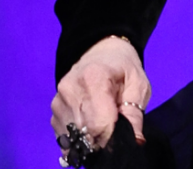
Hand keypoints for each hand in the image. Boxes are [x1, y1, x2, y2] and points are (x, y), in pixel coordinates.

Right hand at [52, 35, 150, 150]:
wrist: (101, 52)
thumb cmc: (123, 70)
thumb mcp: (139, 86)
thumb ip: (135, 115)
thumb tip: (135, 142)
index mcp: (93, 78)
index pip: (98, 125)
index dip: (113, 138)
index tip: (122, 137)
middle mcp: (70, 90)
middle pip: (85, 133)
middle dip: (102, 140)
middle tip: (114, 130)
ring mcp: (58, 101)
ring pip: (75, 138)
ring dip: (90, 139)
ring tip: (102, 124)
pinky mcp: (54, 111)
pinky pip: (66, 137)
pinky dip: (79, 138)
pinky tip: (89, 126)